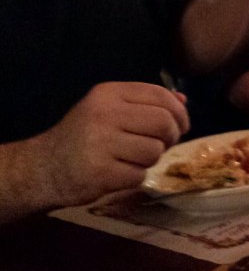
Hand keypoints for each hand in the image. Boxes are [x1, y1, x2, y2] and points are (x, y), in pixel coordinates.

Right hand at [34, 82, 188, 207]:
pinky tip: (118, 172)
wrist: (44, 168)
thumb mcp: (110, 108)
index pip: (160, 95)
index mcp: (108, 93)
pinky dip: (136, 176)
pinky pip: (140, 175)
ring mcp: (101, 144)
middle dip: (171, 137)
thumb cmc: (84, 135)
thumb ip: (146, 102)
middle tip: (161, 144)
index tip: (181, 125)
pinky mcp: (101, 173)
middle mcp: (104, 114)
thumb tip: (183, 100)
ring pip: (155, 150)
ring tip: (133, 158)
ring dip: (151, 159)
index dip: (179, 112)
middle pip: (164, 123)